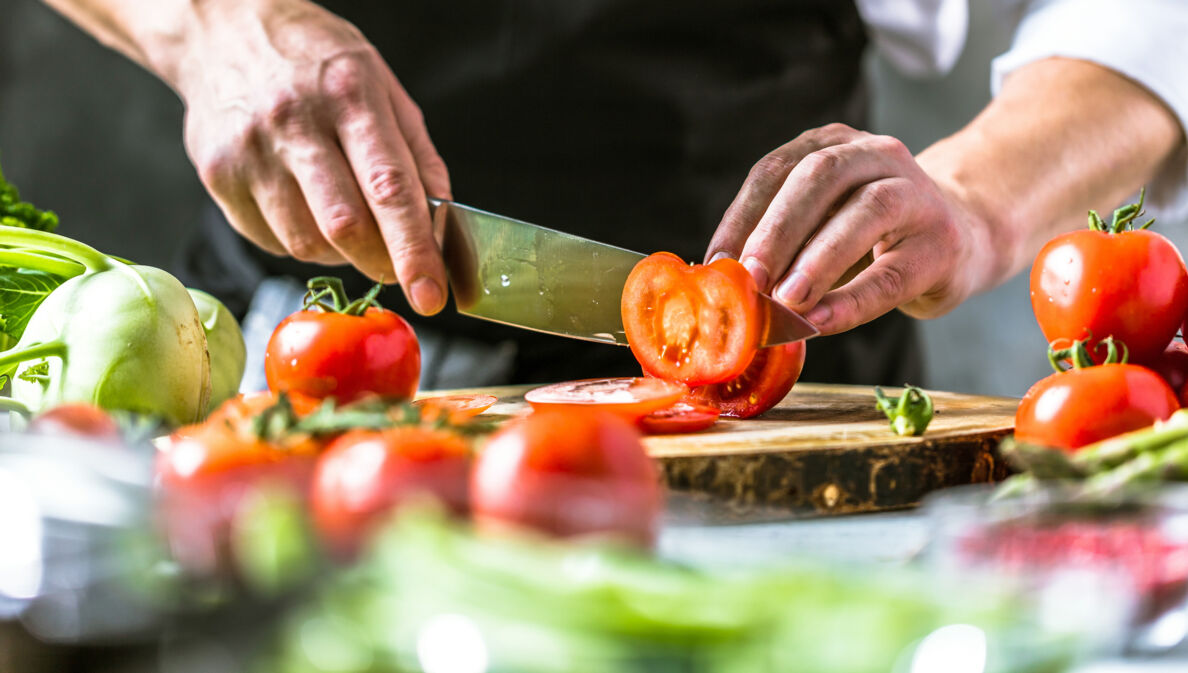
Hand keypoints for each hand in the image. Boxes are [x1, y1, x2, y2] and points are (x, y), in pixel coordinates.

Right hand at [176, 0, 449, 313]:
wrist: (223, 30)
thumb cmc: (314, 60)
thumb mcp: (383, 87)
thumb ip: (417, 157)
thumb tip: (440, 225)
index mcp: (349, 95)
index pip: (389, 190)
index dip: (414, 251)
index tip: (431, 294)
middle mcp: (294, 123)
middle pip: (344, 227)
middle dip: (381, 262)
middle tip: (396, 267)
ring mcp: (249, 152)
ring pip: (306, 244)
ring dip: (340, 252)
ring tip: (345, 219)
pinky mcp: (217, 176)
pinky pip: (271, 241)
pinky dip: (300, 242)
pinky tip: (305, 207)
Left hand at [705, 123, 989, 334]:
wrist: (964, 236)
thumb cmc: (872, 236)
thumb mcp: (822, 224)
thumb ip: (779, 244)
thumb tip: (720, 283)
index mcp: (833, 145)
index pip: (776, 169)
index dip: (741, 215)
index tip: (715, 261)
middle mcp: (876, 155)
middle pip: (820, 177)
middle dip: (777, 229)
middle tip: (749, 277)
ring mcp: (916, 193)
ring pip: (865, 212)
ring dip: (817, 259)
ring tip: (785, 300)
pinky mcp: (941, 243)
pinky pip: (892, 273)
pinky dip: (852, 300)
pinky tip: (821, 321)